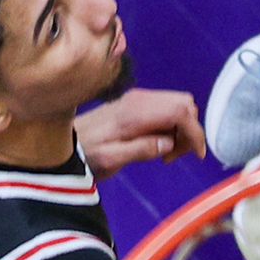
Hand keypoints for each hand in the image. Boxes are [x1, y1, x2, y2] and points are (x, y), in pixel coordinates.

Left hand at [76, 88, 203, 171]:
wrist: (62, 143)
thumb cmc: (86, 154)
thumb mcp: (111, 160)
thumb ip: (140, 150)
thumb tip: (168, 143)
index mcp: (135, 113)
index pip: (181, 111)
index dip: (195, 132)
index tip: (197, 155)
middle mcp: (140, 99)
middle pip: (185, 104)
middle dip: (189, 130)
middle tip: (173, 156)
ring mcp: (139, 99)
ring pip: (178, 105)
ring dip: (181, 129)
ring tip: (164, 153)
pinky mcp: (136, 103)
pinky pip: (166, 109)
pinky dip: (171, 126)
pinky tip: (157, 144)